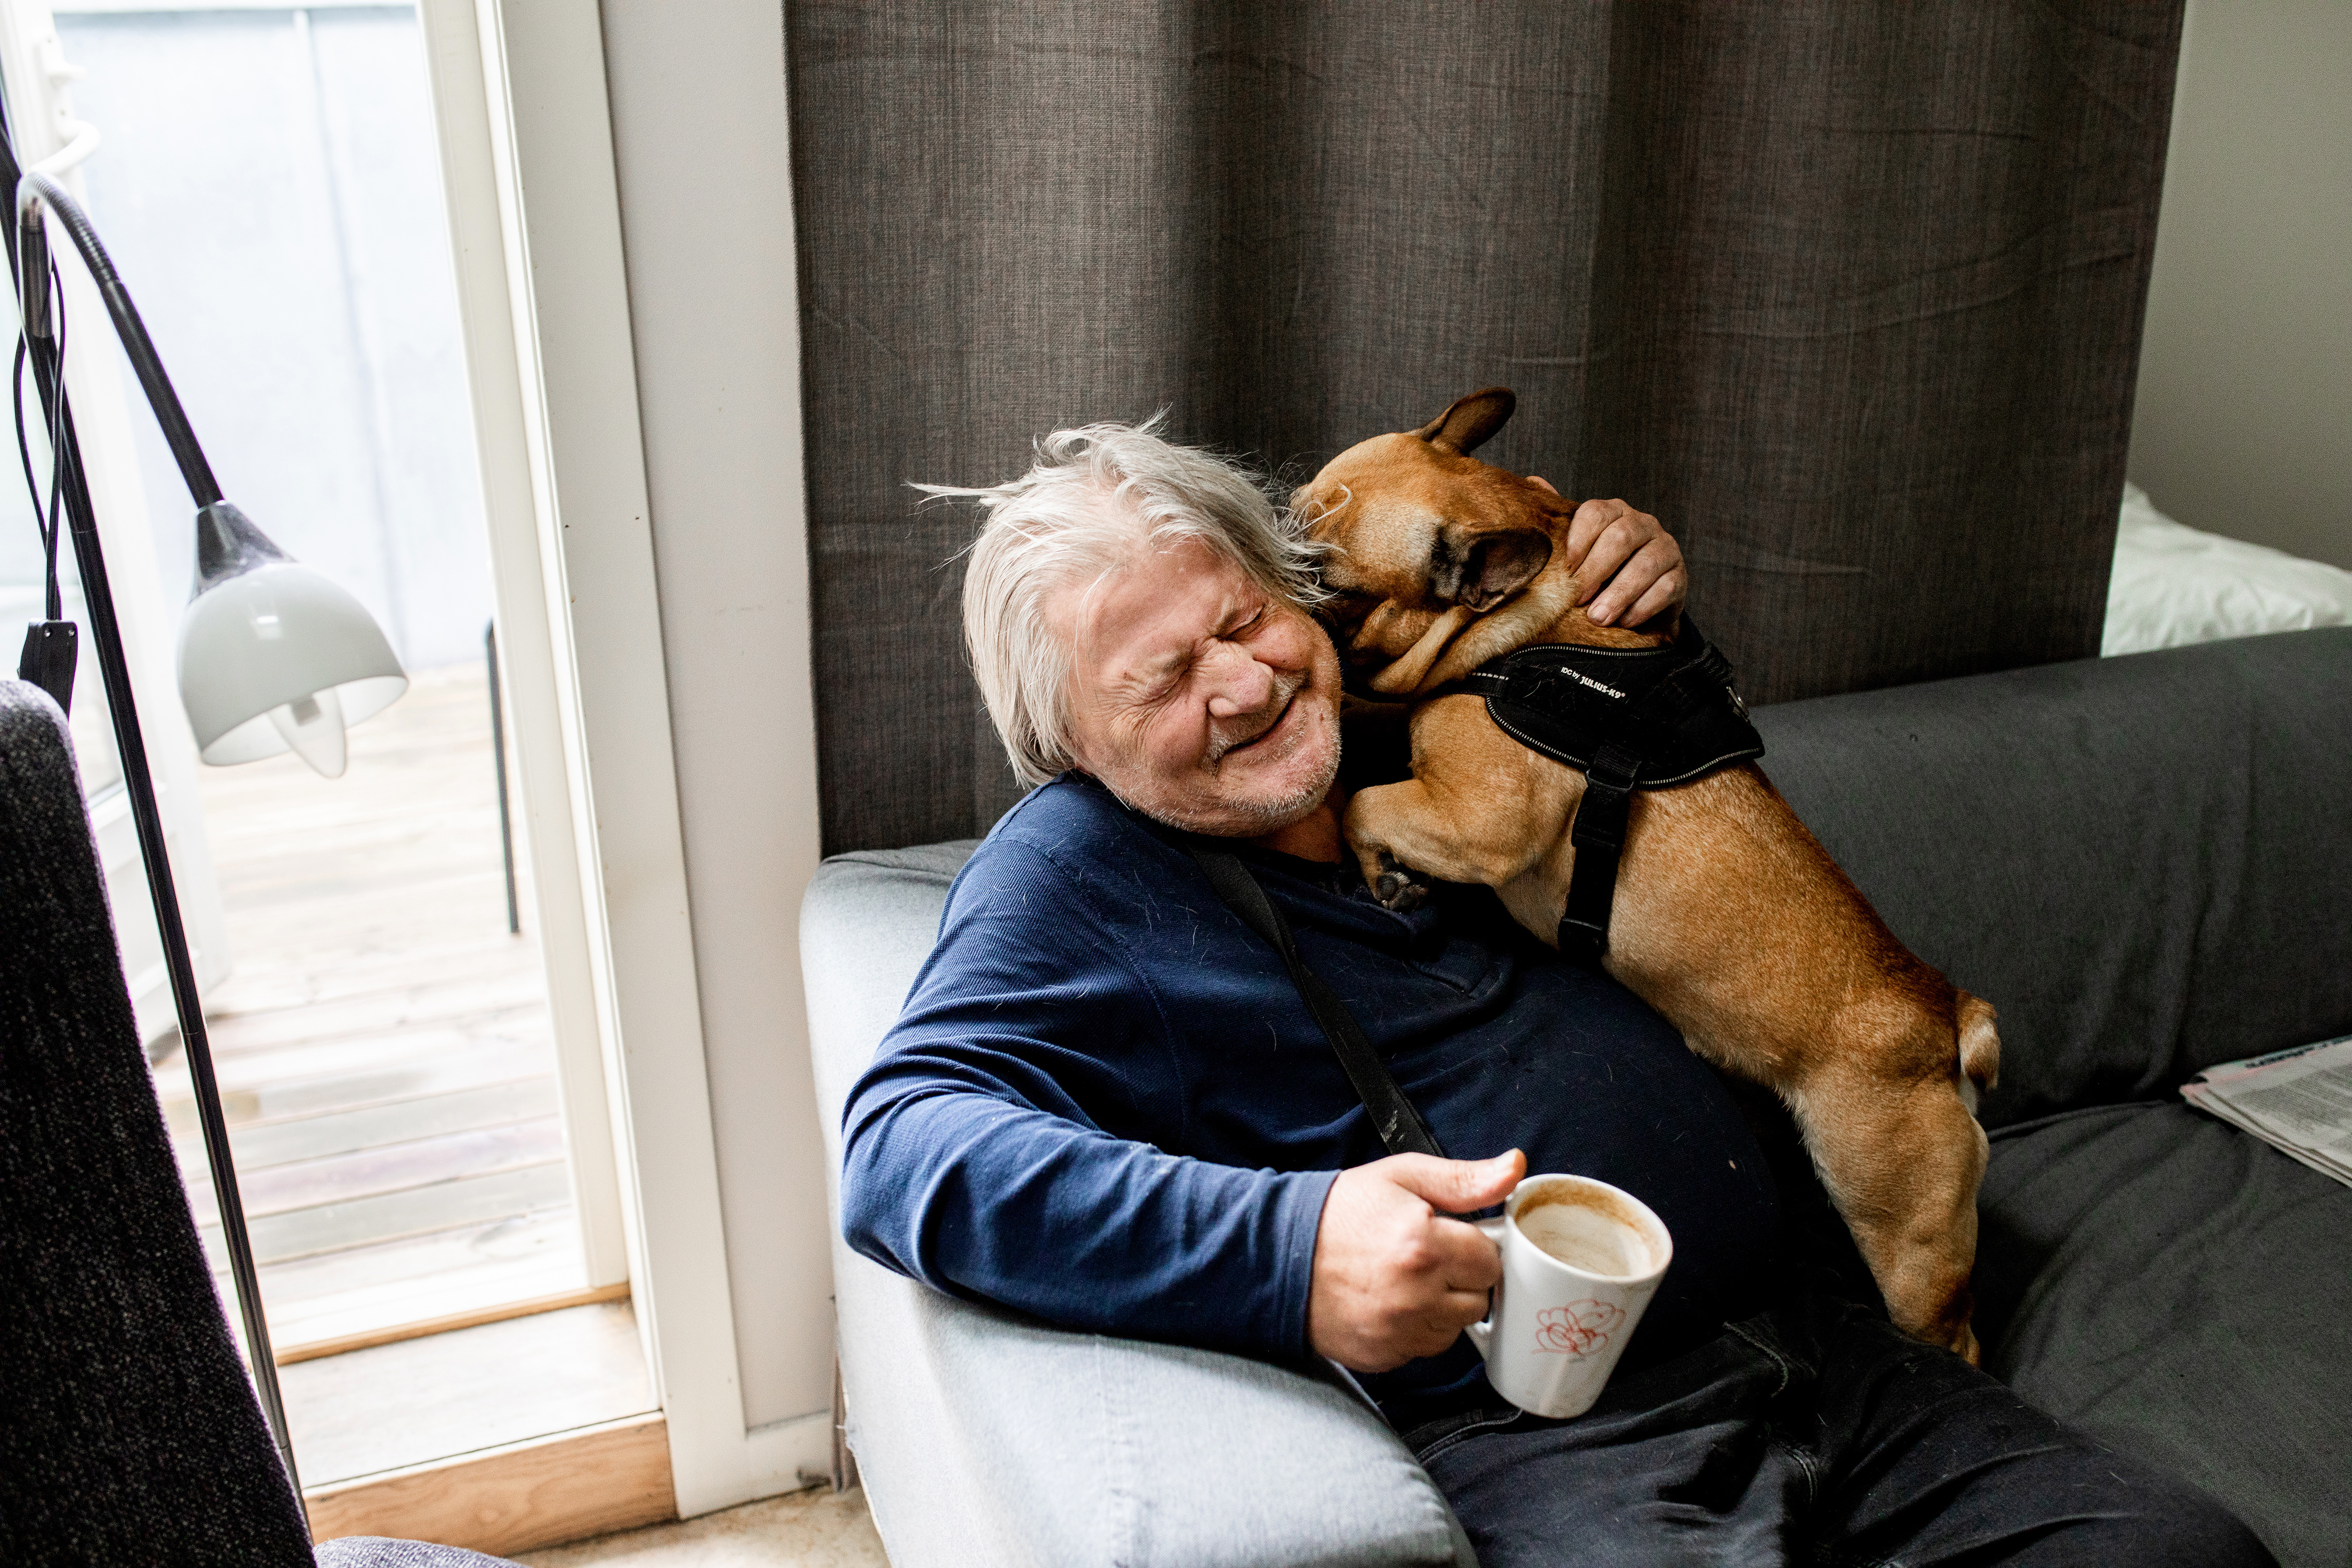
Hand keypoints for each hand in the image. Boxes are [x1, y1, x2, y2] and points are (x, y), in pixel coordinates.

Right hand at [1307, 1149, 1524, 1371]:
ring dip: (1442, 1306)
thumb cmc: (1339, 1213)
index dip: (1473, 1245)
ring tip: (1407, 1280)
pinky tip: (1392, 1303)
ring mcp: (1397, 1331)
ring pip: (1455, 1327)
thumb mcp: (1400, 1177)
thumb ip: (1463, 1179)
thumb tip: (1513, 1168)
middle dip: (1461, 1277)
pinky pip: (1424, 1348)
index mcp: (1423, 1245)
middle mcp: (1414, 1295)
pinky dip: (1416, 1329)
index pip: (1489, 1259)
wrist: (1278, 1254)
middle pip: (1479, 1298)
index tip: (1450, 1238)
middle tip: (1427, 1258)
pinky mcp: (1383, 1355)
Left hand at [1528, 480, 1686, 626]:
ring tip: (1597, 617)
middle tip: (1577, 598)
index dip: (1578, 541)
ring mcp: (1665, 548)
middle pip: (1620, 538)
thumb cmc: (1599, 574)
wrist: (1634, 604)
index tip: (1565, 570)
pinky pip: (1666, 587)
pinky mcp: (1679, 575)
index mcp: (1614, 512)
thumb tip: (1533, 481)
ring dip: (1619, 594)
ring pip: (1645, 565)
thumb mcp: (1577, 551)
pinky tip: (1624, 621)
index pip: (1595, 513)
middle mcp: (1642, 524)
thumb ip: (1558, 522)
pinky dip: (1642, 607)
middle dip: (1596, 570)